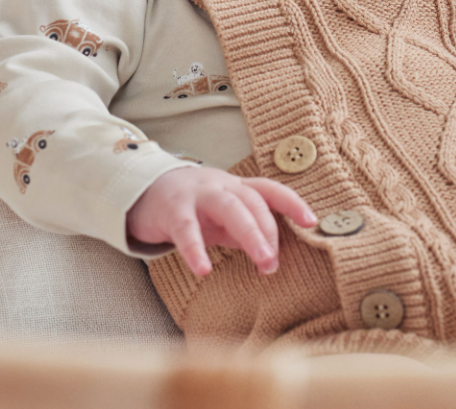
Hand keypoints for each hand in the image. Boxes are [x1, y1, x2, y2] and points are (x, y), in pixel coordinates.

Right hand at [127, 165, 316, 277]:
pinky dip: (196, 249)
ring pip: (229, 207)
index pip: (270, 190)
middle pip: (253, 200)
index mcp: (236, 187)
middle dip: (269, 230)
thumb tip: (274, 256)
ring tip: (263, 263)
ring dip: (250, 233)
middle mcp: (221, 185)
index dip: (292, 202)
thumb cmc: (190, 207)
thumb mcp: (221, 217)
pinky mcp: (172, 209)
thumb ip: (244, 231)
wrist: (143, 189)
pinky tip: (203, 270)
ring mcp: (197, 194)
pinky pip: (186, 228)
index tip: (313, 221)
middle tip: (275, 263)